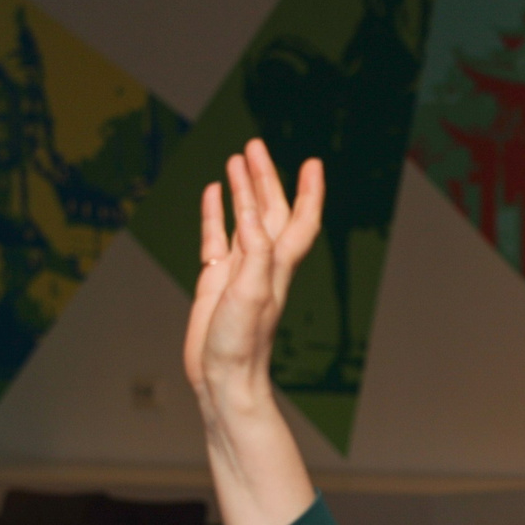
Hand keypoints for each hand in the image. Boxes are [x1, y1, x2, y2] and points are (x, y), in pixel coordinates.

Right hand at [184, 139, 324, 413]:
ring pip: (244, 220)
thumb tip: (252, 213)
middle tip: (255, 146)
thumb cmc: (242, 344)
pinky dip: (215, 214)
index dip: (309, 192)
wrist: (223, 379)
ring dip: (243, 190)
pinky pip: (217, 238)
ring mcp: (239, 272)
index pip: (300, 219)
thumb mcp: (250, 292)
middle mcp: (262, 264)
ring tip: (236, 160)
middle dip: (266, 178)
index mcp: (278, 264)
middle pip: (271, 211)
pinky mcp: (216, 282)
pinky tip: (211, 194)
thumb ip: (254, 251)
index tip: (313, 163)